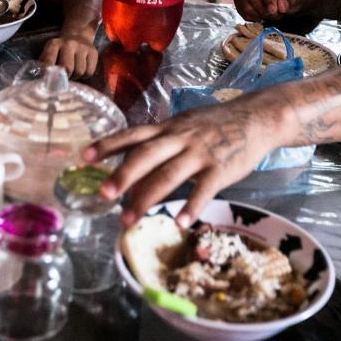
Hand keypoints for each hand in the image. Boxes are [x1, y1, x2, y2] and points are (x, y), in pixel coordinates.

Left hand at [40, 33, 97, 77]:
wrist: (78, 36)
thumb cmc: (61, 50)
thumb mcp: (50, 52)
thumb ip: (46, 64)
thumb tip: (46, 79)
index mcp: (54, 43)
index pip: (49, 61)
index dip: (49, 73)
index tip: (50, 80)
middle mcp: (69, 43)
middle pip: (67, 68)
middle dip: (65, 76)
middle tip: (64, 77)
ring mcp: (82, 47)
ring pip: (80, 71)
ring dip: (76, 76)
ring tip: (73, 73)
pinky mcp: (93, 52)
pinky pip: (89, 71)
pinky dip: (85, 75)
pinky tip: (82, 70)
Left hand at [83, 98, 269, 227]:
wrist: (256, 117)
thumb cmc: (215, 124)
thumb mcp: (183, 125)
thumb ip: (159, 140)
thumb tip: (130, 160)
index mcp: (168, 128)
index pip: (132, 134)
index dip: (108, 145)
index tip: (84, 157)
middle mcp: (179, 138)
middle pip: (145, 156)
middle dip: (122, 175)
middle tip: (102, 195)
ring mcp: (200, 153)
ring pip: (168, 176)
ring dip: (146, 198)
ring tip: (127, 220)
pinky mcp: (220, 169)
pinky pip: (203, 190)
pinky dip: (191, 207)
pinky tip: (179, 223)